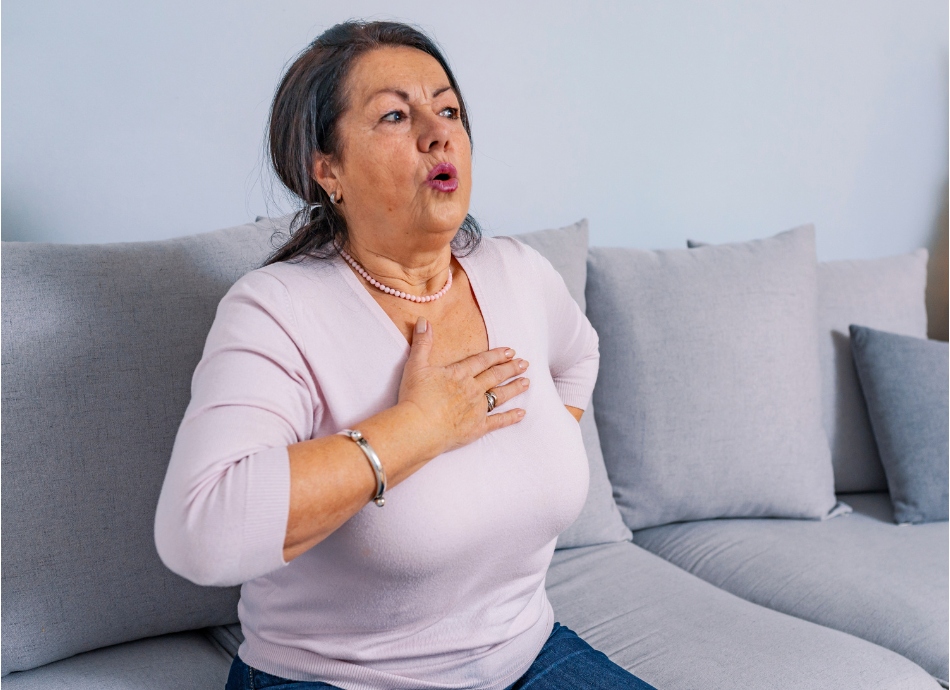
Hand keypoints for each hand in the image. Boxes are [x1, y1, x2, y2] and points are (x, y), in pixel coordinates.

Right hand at [397, 317, 528, 457]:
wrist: (418, 427)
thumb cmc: (415, 397)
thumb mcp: (416, 365)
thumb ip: (422, 343)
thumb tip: (424, 321)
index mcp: (459, 374)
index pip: (482, 361)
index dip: (497, 355)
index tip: (510, 351)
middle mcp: (472, 389)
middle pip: (495, 376)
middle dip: (511, 368)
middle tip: (524, 364)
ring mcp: (477, 409)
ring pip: (500, 395)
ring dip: (515, 388)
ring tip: (527, 382)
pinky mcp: (477, 428)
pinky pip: (498, 421)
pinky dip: (511, 417)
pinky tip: (521, 414)